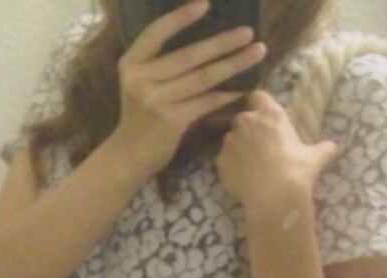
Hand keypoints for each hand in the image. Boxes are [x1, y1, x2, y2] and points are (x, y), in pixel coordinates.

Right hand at [109, 1, 265, 178]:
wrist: (130, 154)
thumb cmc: (141, 114)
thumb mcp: (141, 82)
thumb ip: (160, 62)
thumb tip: (205, 36)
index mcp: (131, 63)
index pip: (156, 33)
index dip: (180, 18)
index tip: (205, 4)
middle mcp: (140, 80)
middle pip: (187, 56)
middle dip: (221, 43)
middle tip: (248, 31)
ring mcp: (155, 101)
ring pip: (202, 78)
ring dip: (233, 64)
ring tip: (257, 52)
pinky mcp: (170, 121)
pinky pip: (205, 102)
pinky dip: (227, 93)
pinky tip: (245, 85)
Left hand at [215, 90, 341, 217]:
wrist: (274, 197)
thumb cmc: (296, 171)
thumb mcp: (315, 158)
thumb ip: (323, 149)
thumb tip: (335, 147)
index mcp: (269, 113)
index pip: (258, 96)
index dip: (259, 105)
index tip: (263, 116)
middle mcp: (246, 121)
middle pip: (242, 119)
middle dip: (248, 130)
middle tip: (259, 147)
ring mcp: (230, 141)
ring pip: (231, 140)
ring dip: (238, 148)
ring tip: (249, 166)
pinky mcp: (220, 161)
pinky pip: (223, 161)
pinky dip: (230, 167)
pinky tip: (241, 178)